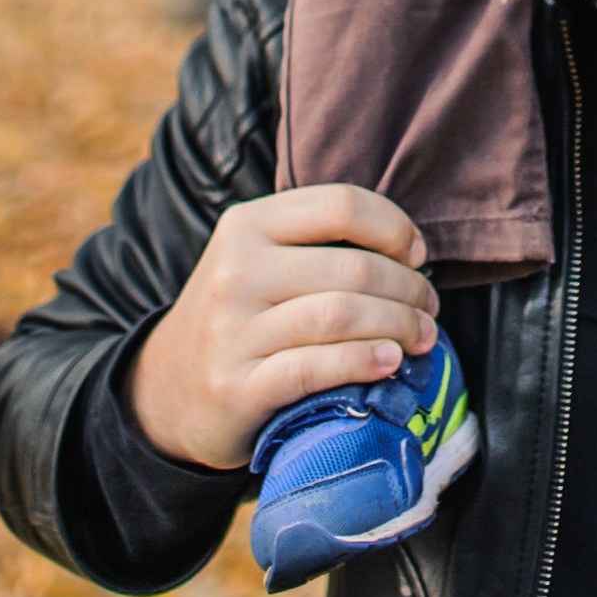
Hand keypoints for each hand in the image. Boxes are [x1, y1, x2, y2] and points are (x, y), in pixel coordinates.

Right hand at [126, 184, 439, 470]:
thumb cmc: (238, 319)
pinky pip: (316, 367)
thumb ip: (316, 244)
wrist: (167, 390)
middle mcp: (236, 272)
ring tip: (422, 338)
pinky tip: (389, 363)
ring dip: (398, 327)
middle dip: (407, 290)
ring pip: (340, 316)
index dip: (394, 228)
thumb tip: (410, 250)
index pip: (341, 205)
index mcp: (247, 226)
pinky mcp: (238, 387)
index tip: (417, 256)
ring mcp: (233, 331)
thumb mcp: (258, 261)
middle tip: (428, 309)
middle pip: (352, 269)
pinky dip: (363, 362)